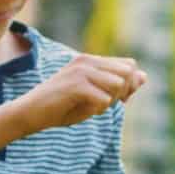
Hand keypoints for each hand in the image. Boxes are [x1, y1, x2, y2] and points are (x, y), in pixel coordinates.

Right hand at [19, 54, 146, 132]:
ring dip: (108, 102)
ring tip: (88, 106)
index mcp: (91, 60)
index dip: (127, 87)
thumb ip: (119, 87)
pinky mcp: (76, 85)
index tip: (110, 99)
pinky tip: (79, 110)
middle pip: (127, 74)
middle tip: (100, 103)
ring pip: (118, 86)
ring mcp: (81, 71)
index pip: (129, 66)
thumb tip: (144, 77)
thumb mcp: (94, 96)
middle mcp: (87, 60)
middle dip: (120, 93)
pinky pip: (104, 100)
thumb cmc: (62, 107)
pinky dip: (96, 110)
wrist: (30, 113)